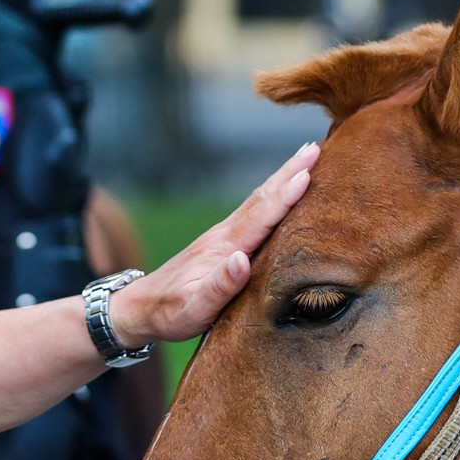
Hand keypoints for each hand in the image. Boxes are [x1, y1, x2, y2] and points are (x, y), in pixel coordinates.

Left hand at [111, 142, 318, 344]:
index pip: (260, 217)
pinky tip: (282, 189)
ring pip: (259, 199)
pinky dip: (273, 193)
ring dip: (283, 176)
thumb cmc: (172, 312)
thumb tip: (243, 260)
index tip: (307, 173)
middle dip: (289, 172)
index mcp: (224, 248)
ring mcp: (224, 235)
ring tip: (306, 156)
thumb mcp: (195, 307)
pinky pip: (255, 210)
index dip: (285, 197)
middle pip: (262, 197)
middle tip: (316, 147)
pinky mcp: (224, 240)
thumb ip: (219, 285)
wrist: (143, 306)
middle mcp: (225, 234)